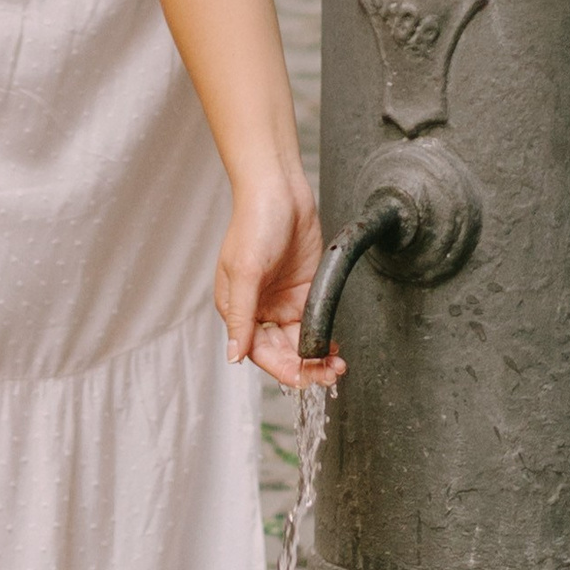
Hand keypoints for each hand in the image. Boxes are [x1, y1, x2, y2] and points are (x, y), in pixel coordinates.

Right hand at [218, 169, 342, 387]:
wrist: (281, 190)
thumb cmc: (254, 223)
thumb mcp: (244, 272)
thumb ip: (242, 317)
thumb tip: (233, 356)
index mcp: (237, 309)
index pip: (260, 352)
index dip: (283, 369)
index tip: (305, 379)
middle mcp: (259, 309)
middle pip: (282, 352)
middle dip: (305, 367)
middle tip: (329, 376)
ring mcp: (283, 300)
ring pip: (301, 341)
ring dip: (318, 356)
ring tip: (336, 366)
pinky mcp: (305, 289)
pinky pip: (315, 320)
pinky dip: (325, 335)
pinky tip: (335, 344)